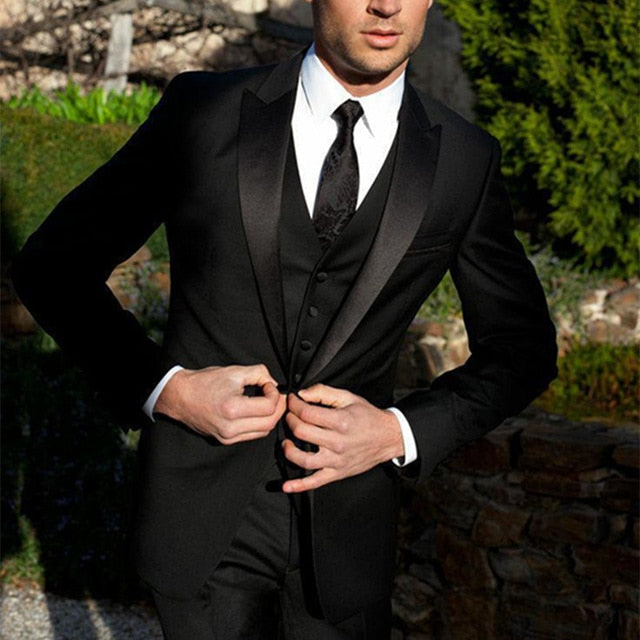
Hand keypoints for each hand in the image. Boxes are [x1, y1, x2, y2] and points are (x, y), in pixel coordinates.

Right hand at [154, 364, 285, 443]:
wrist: (180, 397)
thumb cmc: (203, 383)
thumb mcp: (234, 371)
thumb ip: (258, 373)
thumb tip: (274, 383)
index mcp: (232, 409)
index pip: (268, 407)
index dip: (275, 394)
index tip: (270, 385)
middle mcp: (230, 427)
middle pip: (269, 423)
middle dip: (278, 408)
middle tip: (278, 395)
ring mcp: (227, 437)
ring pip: (263, 432)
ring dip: (271, 417)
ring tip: (269, 403)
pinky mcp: (225, 440)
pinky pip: (251, 435)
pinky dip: (259, 424)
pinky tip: (257, 412)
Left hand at [282, 384, 403, 492]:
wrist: (388, 437)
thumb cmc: (368, 417)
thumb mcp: (348, 397)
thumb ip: (323, 392)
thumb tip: (303, 393)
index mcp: (340, 421)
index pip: (306, 413)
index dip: (294, 405)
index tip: (293, 401)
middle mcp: (338, 442)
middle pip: (302, 432)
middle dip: (290, 421)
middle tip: (290, 416)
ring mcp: (337, 460)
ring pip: (304, 459)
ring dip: (289, 451)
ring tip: (286, 443)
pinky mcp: (337, 473)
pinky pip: (316, 482)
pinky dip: (299, 486)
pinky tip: (287, 486)